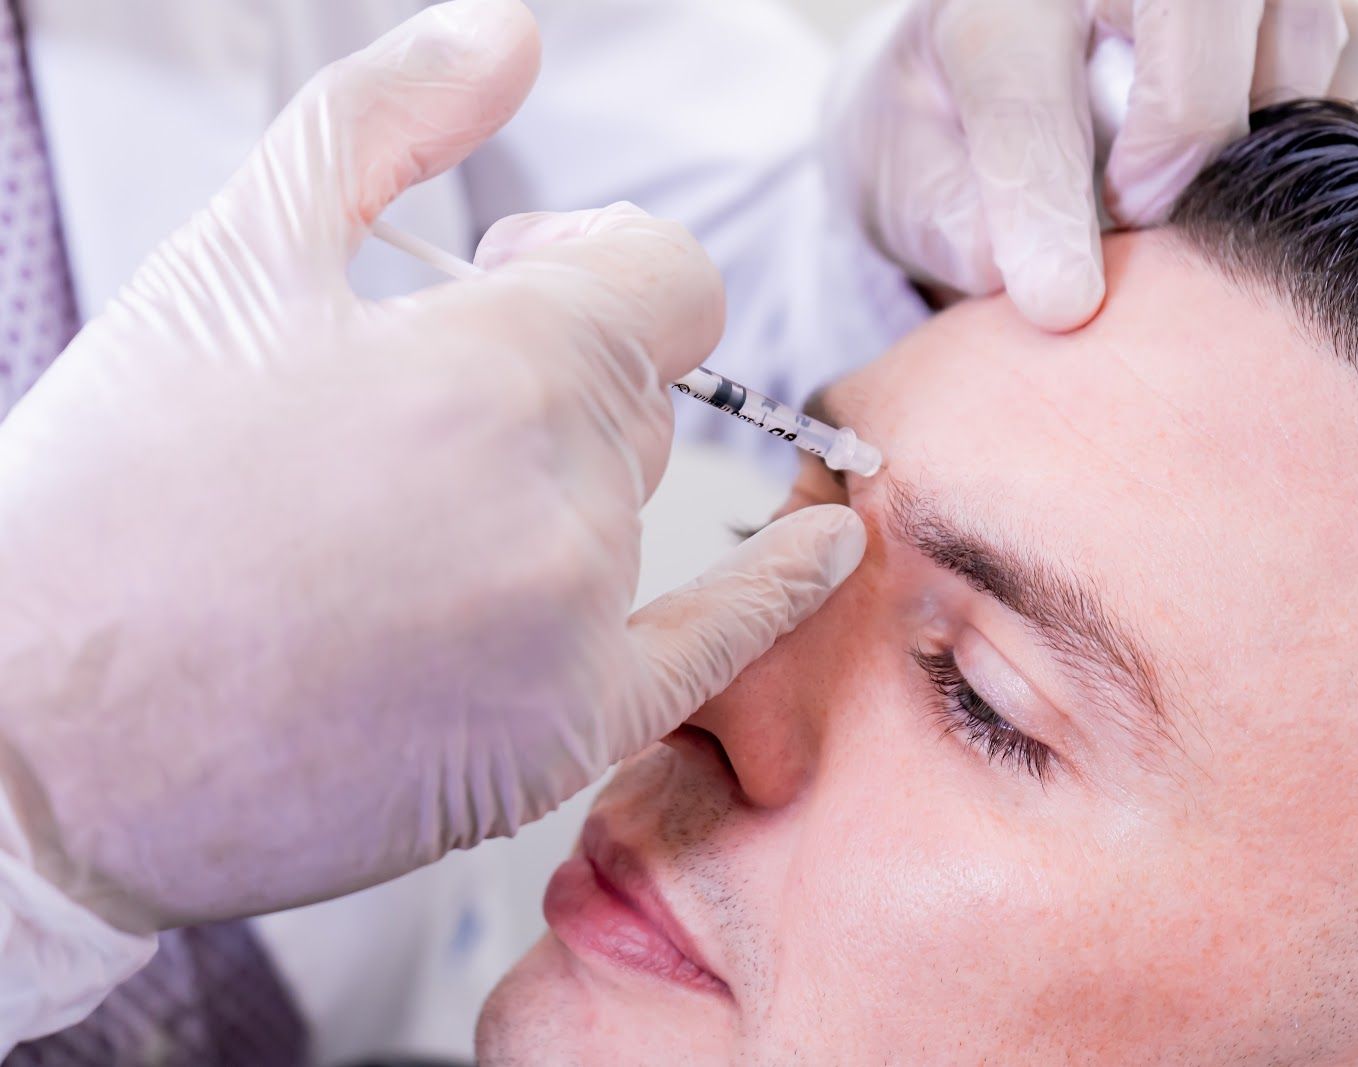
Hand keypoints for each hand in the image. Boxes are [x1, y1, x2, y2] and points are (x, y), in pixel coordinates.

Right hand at [0, 0, 864, 934]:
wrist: (31, 739)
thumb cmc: (114, 495)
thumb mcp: (232, 256)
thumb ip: (386, 118)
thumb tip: (508, 29)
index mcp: (505, 368)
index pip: (669, 279)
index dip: (591, 267)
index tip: (506, 282)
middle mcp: (568, 506)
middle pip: (645, 398)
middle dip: (558, 377)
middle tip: (413, 408)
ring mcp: (574, 635)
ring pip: (638, 507)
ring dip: (561, 485)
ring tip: (401, 519)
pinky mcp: (561, 739)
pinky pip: (715, 649)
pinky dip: (774, 592)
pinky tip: (826, 549)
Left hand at [824, 0, 1357, 329]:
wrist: (985, 77)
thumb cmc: (946, 138)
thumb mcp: (913, 182)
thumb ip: (957, 227)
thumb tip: (1043, 283)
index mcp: (990, 1)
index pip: (1026, 96)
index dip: (1047, 208)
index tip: (1061, 305)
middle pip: (1199, 2)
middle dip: (1183, 122)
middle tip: (1141, 214)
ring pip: (1296, 27)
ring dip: (1253, 134)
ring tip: (1173, 189)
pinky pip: (1350, 51)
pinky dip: (1305, 121)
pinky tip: (1234, 161)